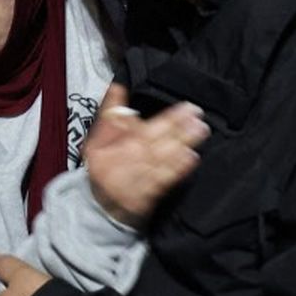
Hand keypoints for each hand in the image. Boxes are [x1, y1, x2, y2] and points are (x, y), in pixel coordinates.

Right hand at [85, 84, 206, 226]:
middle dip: (177, 127)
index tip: (184, 108)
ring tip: (199, 130)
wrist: (101, 208)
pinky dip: (177, 169)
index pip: (141, 128)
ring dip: (181, 143)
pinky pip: (164, 180)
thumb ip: (108, 116)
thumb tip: (117, 87)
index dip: (164, 119)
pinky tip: (191, 158)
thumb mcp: (96, 143)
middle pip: (154, 141)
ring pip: (162, 158)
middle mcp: (125, 161)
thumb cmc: (104, 169)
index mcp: (113, 146)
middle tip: (196, 115)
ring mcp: (137, 179)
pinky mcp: (147, 196)